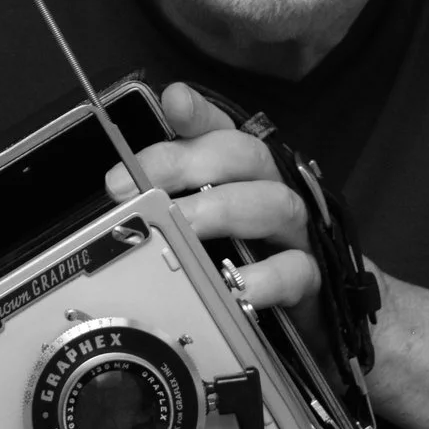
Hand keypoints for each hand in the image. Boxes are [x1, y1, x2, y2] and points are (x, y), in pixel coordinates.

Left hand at [104, 82, 319, 313]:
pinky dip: (266, 277)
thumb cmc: (234, 265)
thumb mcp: (193, 233)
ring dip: (223, 211)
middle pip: (244, 155)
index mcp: (240, 174)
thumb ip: (160, 207)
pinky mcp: (310, 279)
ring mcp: (296, 233)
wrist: (293, 327)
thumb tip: (118, 197)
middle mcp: (271, 190)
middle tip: (138, 188)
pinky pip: (296, 270)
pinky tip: (238, 288)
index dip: (198, 114)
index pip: (221, 130)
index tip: (173, 102)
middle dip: (187, 163)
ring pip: (273, 203)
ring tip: (183, 228)